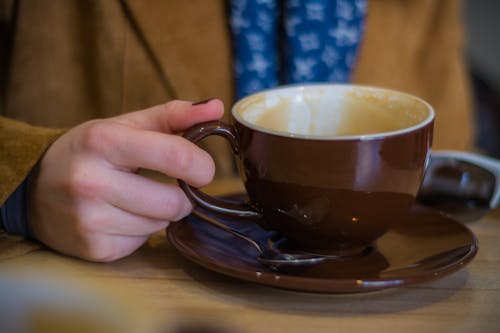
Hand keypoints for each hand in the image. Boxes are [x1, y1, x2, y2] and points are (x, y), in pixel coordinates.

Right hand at [29, 99, 223, 261]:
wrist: (34, 187)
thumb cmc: (89, 152)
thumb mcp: (125, 126)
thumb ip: (174, 116)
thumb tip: (217, 108)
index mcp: (104, 141)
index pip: (176, 155)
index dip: (202, 166)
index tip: (203, 170)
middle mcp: (91, 181)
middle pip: (174, 202)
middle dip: (181, 196)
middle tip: (166, 186)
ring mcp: (89, 219)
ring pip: (161, 225)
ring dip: (159, 213)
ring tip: (134, 198)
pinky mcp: (93, 248)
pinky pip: (143, 243)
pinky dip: (141, 231)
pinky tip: (120, 216)